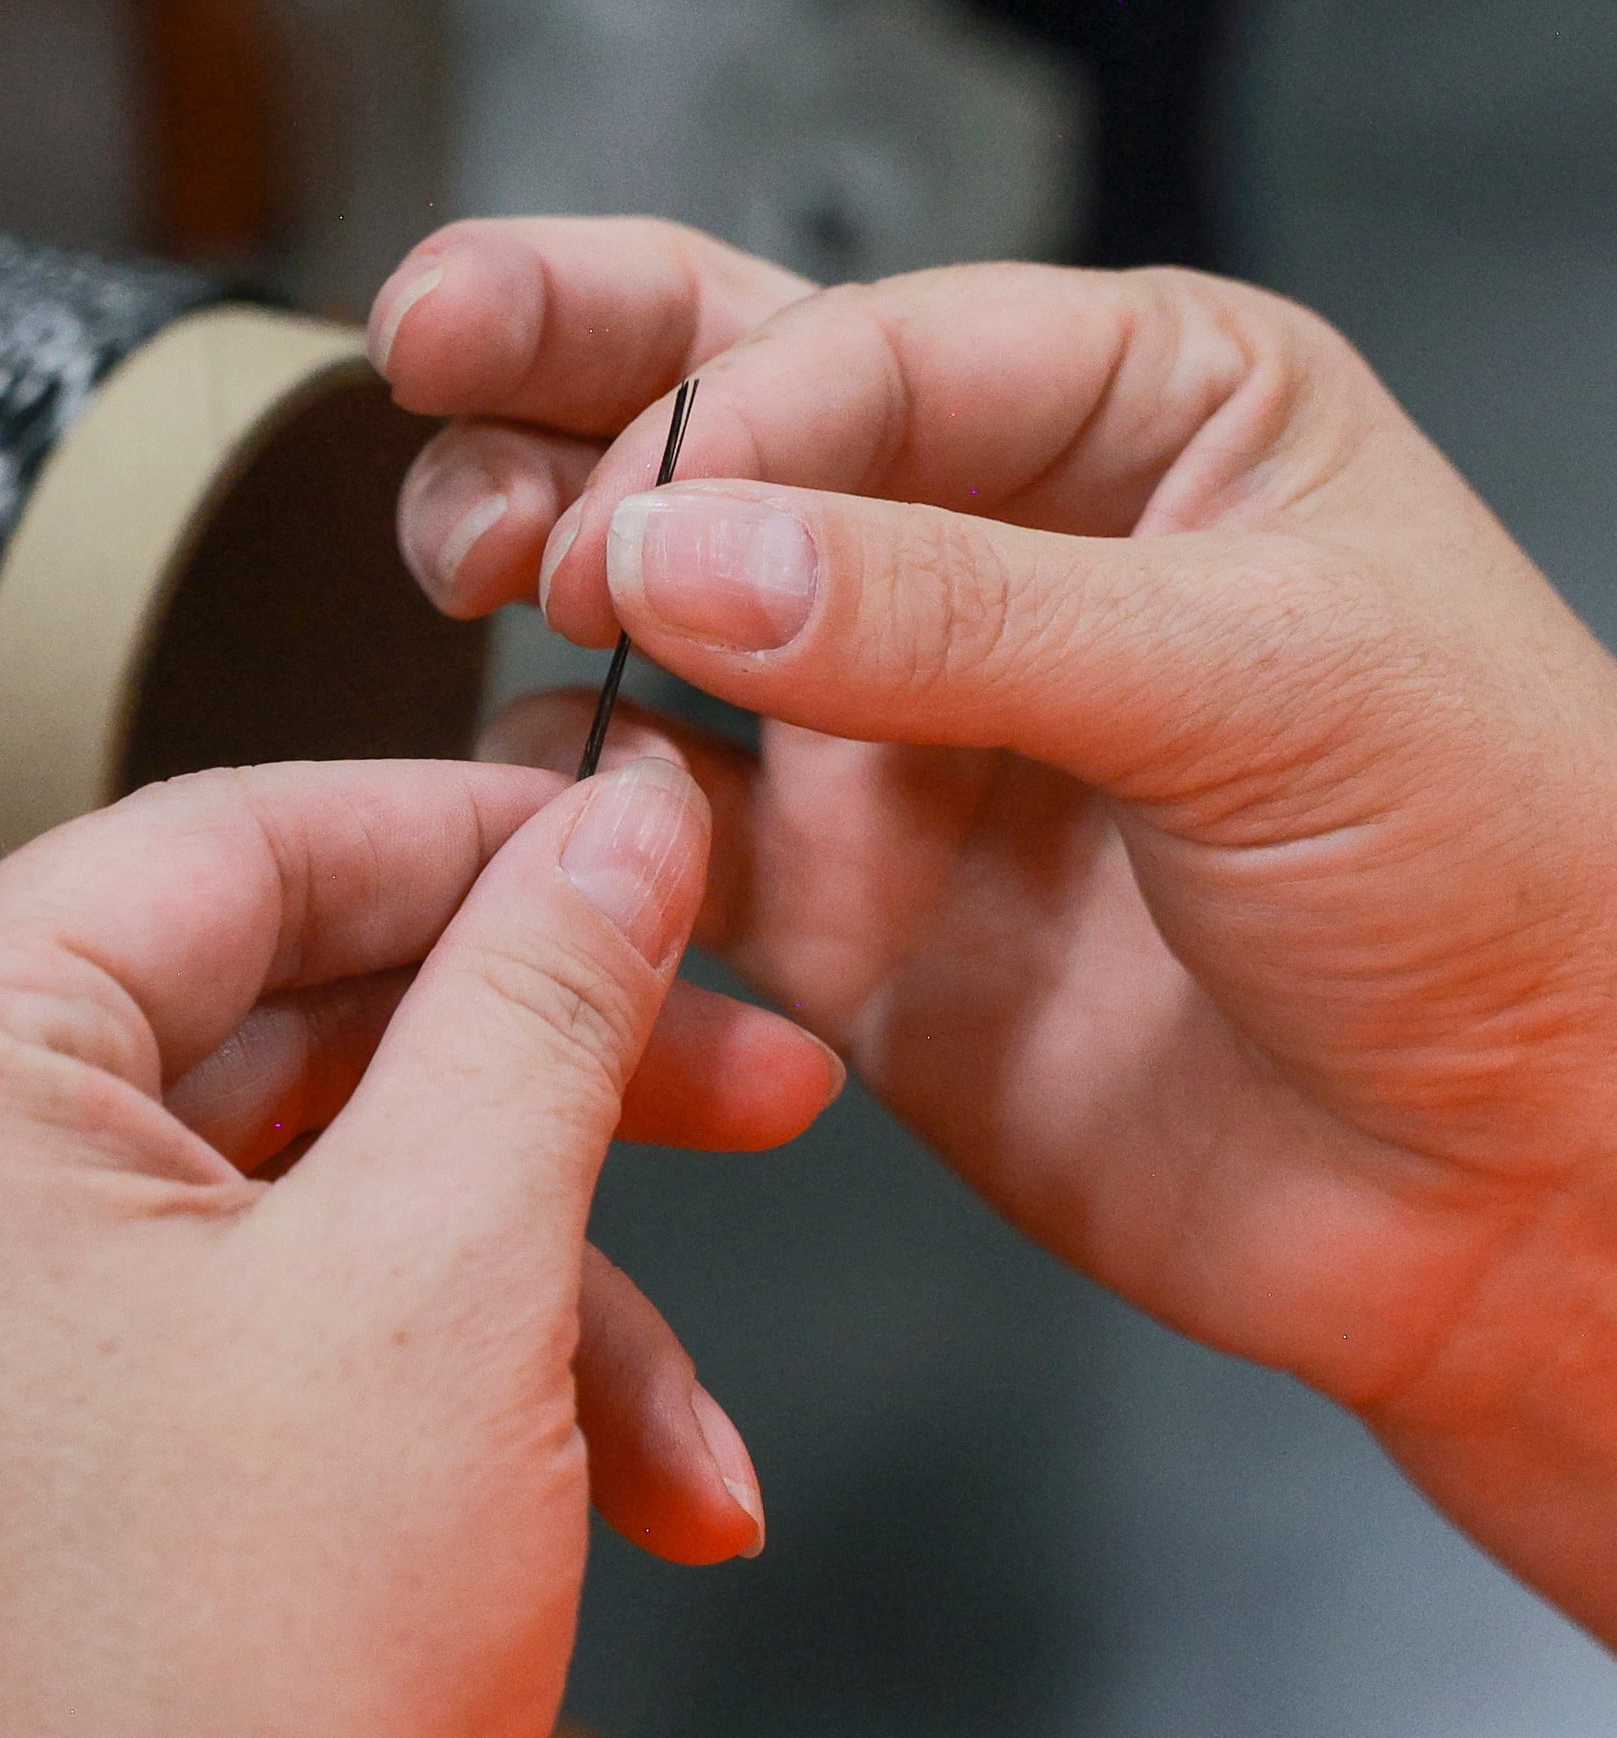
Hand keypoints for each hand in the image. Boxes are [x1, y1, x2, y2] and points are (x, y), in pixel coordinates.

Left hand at [0, 758, 840, 1737]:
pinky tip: (605, 1474)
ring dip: (510, 1281)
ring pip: (264, 1180)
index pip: (218, 845)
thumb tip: (611, 827)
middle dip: (534, 1084)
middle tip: (740, 1069)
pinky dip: (407, 1368)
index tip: (644, 839)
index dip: (476, 836)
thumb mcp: (451, 1278)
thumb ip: (538, 994)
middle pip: (252, 1015)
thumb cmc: (235, 1732)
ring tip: (681, 1407)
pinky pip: (210, 1302)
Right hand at [375, 222, 1616, 1639]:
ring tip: (469, 564)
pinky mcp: (833, 903)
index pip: (871, 347)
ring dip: (542, 562)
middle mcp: (995, 556)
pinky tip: (534, 808)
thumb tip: (686, 556)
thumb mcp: (1261, 686)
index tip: (632, 525)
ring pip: (659, 606)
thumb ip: (954, 615)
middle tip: (428, 341)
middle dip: (567, 363)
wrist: (1511, 1195)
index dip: (725, 418)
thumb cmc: (1509, 884)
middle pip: (732, 409)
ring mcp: (898, 731)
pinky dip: (566, 812)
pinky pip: (650, 829)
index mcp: (1143, 420)